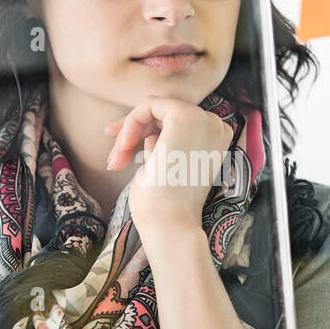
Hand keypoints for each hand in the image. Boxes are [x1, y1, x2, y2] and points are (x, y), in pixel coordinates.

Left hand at [103, 95, 232, 239]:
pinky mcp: (184, 116)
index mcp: (215, 140)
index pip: (174, 122)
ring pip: (154, 107)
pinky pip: (148, 105)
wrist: (170, 224)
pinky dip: (130, 124)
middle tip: (114, 159)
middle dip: (132, 132)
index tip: (121, 152)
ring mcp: (203, 119)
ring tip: (117, 160)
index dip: (143, 132)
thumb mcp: (165, 166)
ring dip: (129, 132)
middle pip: (163, 112)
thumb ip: (162, 143)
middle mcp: (216, 126)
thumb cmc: (164, 206)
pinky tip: (124, 149)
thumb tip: (144, 129)